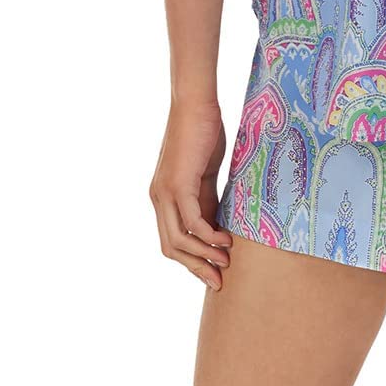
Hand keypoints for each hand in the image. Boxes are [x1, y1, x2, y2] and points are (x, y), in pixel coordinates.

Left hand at [149, 99, 234, 289]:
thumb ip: (208, 201)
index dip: (192, 261)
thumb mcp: (206, 176)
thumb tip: (218, 228)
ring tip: (227, 262)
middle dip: (196, 268)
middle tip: (220, 281)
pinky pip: (192, 222)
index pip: (172, 241)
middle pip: (171, 249)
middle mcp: (158, 199)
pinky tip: (226, 240)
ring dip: (204, 257)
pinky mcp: (178, 185)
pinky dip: (208, 236)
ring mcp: (165, 193)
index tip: (214, 273)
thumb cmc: (203, 134)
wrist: (196, 104)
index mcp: (163, 199)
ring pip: (178, 240)